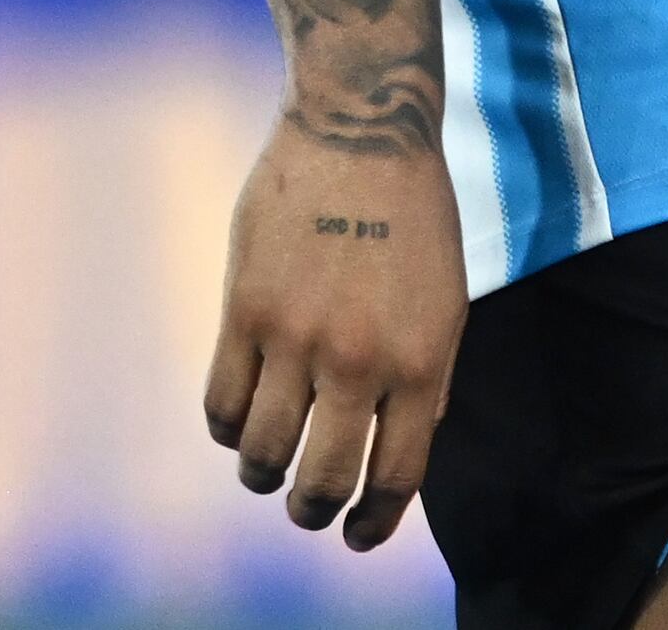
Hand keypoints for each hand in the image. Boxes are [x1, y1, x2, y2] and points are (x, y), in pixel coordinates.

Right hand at [201, 116, 466, 549]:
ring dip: (264, 476)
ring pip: (263, 453)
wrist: (362, 130)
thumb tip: (394, 459)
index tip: (358, 536)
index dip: (374, 524)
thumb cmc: (413, 219)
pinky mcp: (243, 310)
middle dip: (313, 511)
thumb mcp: (446, 302)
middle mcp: (359, 358)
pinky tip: (241, 420)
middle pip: (323, 480)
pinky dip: (229, 429)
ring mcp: (296, 336)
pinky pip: (221, 405)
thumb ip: (426, 381)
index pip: (395, 478)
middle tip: (308, 511)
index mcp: (422, 361)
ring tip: (269, 469)